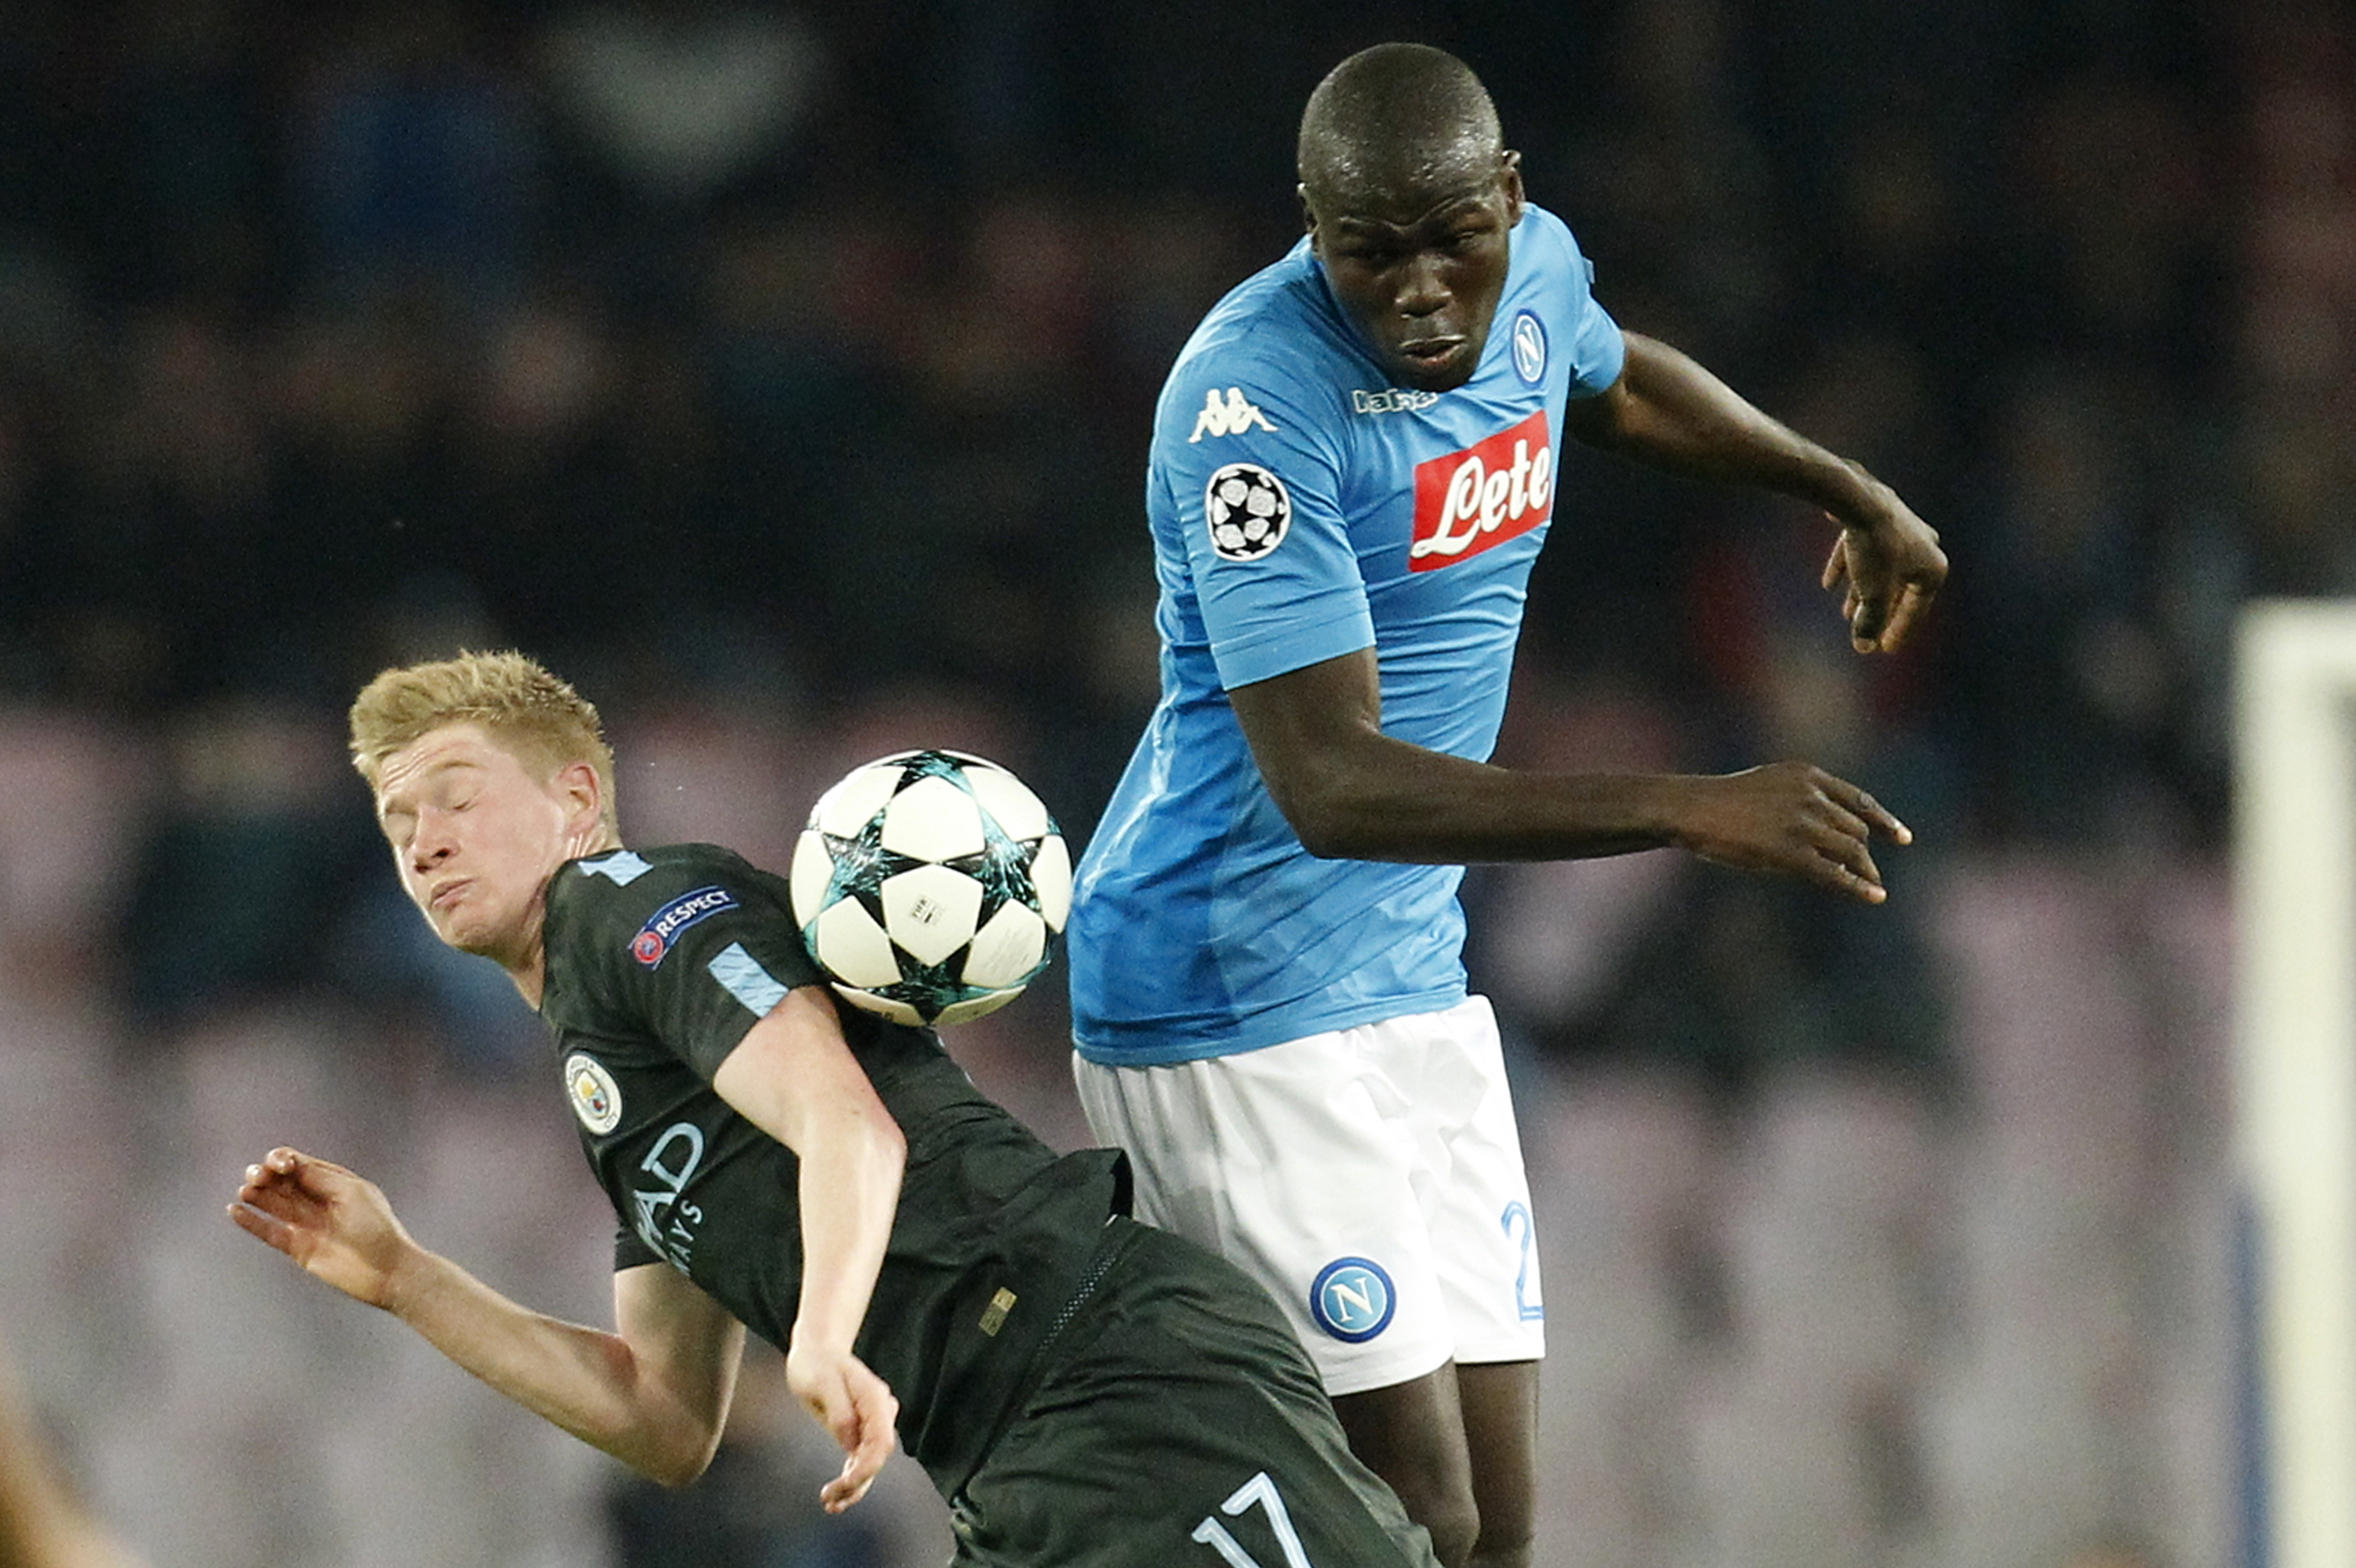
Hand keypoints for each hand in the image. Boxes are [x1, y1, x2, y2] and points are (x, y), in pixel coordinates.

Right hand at [226, 1148, 419, 1310]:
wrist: (386, 1270)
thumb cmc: (377, 1228)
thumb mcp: (351, 1193)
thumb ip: (319, 1178)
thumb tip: (290, 1163)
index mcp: (335, 1183)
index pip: (300, 1165)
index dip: (283, 1161)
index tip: (277, 1165)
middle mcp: (319, 1201)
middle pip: (283, 1183)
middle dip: (266, 1176)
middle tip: (255, 1178)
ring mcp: (308, 1224)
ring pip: (275, 1204)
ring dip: (257, 1195)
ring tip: (245, 1191)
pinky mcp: (299, 1247)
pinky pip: (270, 1231)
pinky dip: (252, 1222)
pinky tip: (236, 1211)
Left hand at [784, 1341, 898, 1512]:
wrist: (816, 1352)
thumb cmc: (816, 1364)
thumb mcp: (821, 1382)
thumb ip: (839, 1411)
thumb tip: (850, 1444)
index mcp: (874, 1399)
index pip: (881, 1442)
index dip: (867, 1468)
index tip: (845, 1483)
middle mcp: (879, 1413)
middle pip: (877, 1457)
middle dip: (857, 1482)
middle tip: (828, 1498)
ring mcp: (871, 1423)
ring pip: (870, 1463)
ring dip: (853, 1487)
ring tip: (830, 1504)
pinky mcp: (859, 1432)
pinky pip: (859, 1460)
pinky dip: (849, 1481)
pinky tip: (833, 1498)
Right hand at [1677, 761, 1912, 902]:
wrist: (1693, 808)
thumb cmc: (1722, 801)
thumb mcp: (1769, 786)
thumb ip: (1801, 801)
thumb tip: (1830, 838)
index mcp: (1808, 775)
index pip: (1860, 800)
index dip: (1885, 821)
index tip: (1902, 839)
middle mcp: (1812, 796)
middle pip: (1857, 829)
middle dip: (1864, 852)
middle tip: (1869, 873)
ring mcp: (1803, 824)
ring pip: (1852, 849)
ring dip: (1864, 869)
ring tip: (1871, 886)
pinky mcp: (1792, 852)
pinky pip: (1835, 873)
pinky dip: (1859, 886)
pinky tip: (1874, 897)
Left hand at [1820, 480, 1944, 652]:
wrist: (1858, 500)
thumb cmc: (1874, 549)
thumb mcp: (1873, 593)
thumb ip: (1870, 622)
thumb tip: (1864, 647)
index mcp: (1934, 567)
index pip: (1918, 607)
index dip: (1901, 630)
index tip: (1886, 649)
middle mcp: (1925, 545)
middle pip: (1901, 587)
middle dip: (1881, 610)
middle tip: (1867, 631)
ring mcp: (1902, 528)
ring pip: (1882, 568)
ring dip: (1864, 592)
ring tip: (1846, 612)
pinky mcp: (1877, 516)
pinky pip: (1863, 548)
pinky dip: (1848, 566)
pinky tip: (1827, 585)